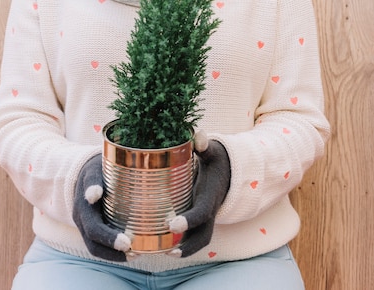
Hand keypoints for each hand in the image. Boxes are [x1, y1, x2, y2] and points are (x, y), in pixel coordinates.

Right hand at [73, 154, 131, 261]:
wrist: (85, 177)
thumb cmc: (104, 168)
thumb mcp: (107, 161)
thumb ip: (117, 163)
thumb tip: (133, 167)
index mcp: (87, 185)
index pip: (89, 188)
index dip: (92, 190)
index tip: (95, 195)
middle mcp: (81, 208)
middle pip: (91, 228)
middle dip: (108, 238)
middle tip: (128, 244)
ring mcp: (83, 224)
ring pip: (93, 244)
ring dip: (112, 253)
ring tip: (134, 254)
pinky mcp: (90, 233)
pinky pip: (99, 248)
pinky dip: (114, 254)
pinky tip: (132, 254)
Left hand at [168, 131, 229, 257]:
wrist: (230, 169)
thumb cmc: (216, 158)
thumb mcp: (212, 150)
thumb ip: (204, 145)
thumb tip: (198, 135)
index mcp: (211, 195)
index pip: (202, 212)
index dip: (189, 220)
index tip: (171, 224)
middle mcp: (210, 210)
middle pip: (203, 236)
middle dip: (188, 247)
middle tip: (167, 251)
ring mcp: (206, 217)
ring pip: (198, 240)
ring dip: (183, 250)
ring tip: (161, 252)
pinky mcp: (199, 219)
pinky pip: (192, 236)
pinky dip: (179, 243)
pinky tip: (159, 244)